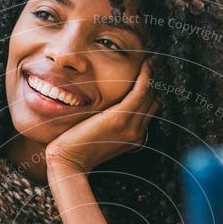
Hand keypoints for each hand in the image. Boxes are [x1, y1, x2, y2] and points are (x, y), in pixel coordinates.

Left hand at [45, 59, 157, 175]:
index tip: (146, 77)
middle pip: (152, 102)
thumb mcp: (99, 137)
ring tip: (149, 61)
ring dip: (151, 76)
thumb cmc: (77, 150)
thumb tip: (109, 110)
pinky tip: (145, 65)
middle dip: (153, 83)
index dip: (149, 93)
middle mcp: (136, 133)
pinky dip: (145, 77)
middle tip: (150, 64)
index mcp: (133, 139)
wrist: (69, 162)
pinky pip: (140, 92)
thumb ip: (109, 126)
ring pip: (149, 96)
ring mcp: (131, 126)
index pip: (148, 111)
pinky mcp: (120, 117)